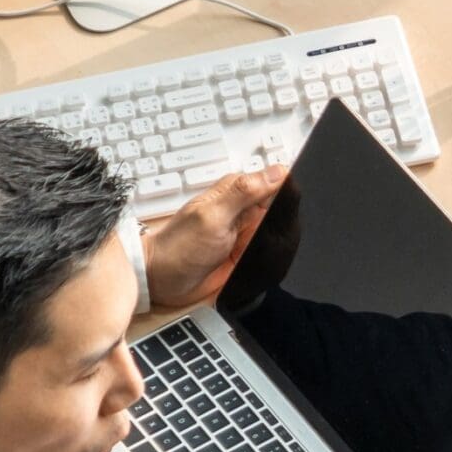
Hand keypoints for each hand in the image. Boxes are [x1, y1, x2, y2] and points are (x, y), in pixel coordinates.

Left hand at [141, 168, 284, 308]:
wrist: (161, 280)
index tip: (289, 211)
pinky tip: (264, 265)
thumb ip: (245, 192)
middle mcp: (246, 210)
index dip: (290, 193)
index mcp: (238, 192)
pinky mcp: (250, 254)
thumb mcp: (213, 215)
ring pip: (283, 233)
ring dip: (281, 245)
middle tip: (266, 240)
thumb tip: (278, 171)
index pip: (277, 182)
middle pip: (285, 210)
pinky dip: (275, 260)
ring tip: (257, 256)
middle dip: (286, 226)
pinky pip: (274, 253)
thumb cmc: (179, 246)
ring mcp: (249, 233)